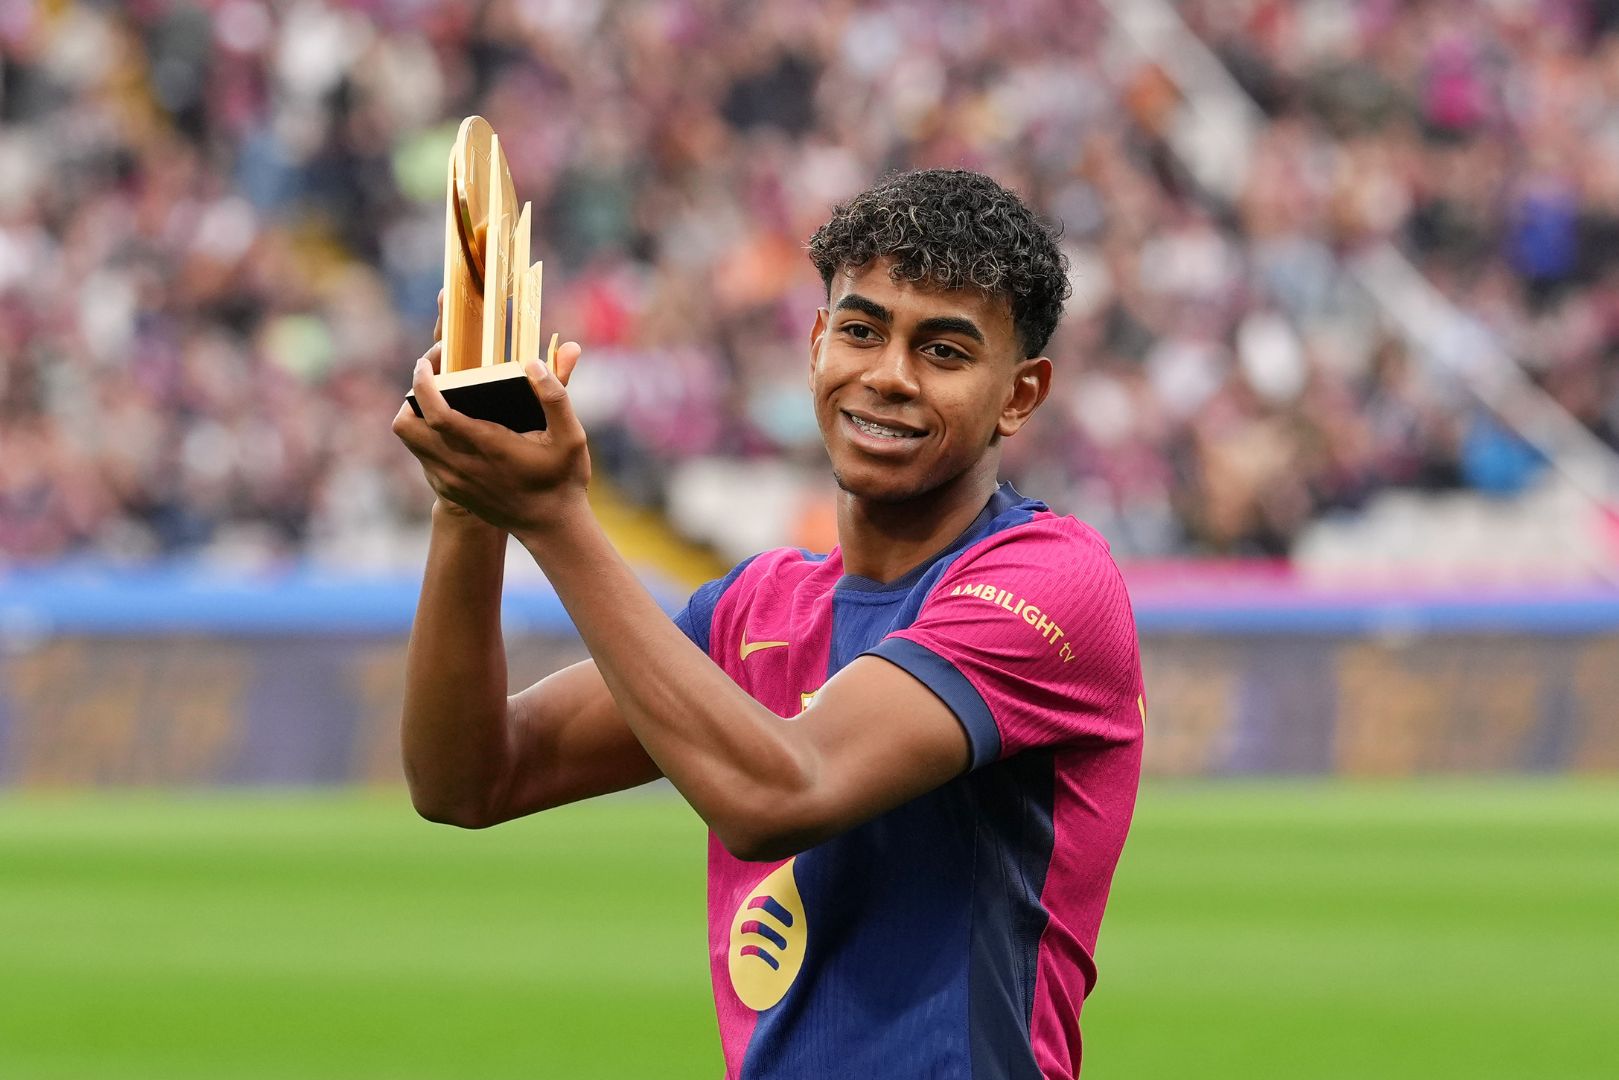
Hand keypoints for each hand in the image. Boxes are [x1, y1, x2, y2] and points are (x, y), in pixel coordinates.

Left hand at [393, 337, 588, 534]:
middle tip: (432, 379)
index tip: (427, 363)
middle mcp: (460, 465)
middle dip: (411, 396)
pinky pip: (422, 456)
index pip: (435, 412)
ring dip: (416, 415)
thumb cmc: (562, 480)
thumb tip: (535, 363)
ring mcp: (451, 480)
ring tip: (439, 399)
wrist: (551, 527)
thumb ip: (556, 395)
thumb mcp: (572, 437)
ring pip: (409, 441)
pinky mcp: (450, 490)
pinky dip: (426, 436)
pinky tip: (452, 428)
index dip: (422, 382)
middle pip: (406, 426)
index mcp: (486, 446)